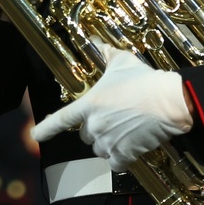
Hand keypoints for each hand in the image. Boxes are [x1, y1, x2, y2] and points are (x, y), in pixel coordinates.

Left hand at [31, 44, 192, 171]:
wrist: (168, 101)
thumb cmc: (145, 80)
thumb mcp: (123, 62)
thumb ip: (106, 54)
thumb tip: (97, 42)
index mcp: (89, 104)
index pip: (61, 119)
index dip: (46, 129)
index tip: (35, 136)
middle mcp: (94, 125)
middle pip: (86, 135)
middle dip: (98, 129)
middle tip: (117, 119)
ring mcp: (109, 141)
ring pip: (101, 149)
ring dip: (110, 143)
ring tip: (127, 131)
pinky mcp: (124, 153)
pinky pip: (117, 162)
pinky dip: (123, 158)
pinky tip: (133, 148)